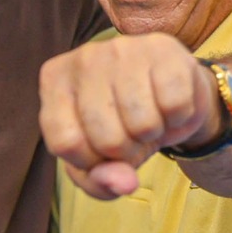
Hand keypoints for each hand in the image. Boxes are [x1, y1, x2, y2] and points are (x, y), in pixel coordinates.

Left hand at [40, 33, 219, 199]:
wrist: (167, 92)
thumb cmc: (122, 125)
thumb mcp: (99, 161)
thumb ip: (99, 182)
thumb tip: (123, 184)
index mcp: (53, 81)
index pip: (65, 143)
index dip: (90, 161)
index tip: (99, 152)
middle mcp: (83, 58)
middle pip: (107, 138)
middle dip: (127, 151)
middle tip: (131, 133)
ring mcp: (123, 48)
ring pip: (143, 124)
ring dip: (153, 134)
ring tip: (149, 116)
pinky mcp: (162, 48)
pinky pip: (175, 106)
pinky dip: (178, 117)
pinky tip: (167, 103)